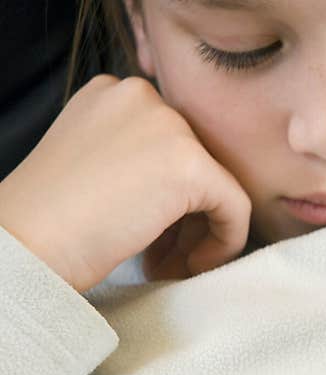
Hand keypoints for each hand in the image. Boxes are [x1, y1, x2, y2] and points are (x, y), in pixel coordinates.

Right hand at [0, 75, 250, 291]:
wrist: (25, 242)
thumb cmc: (50, 217)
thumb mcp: (94, 163)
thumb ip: (139, 159)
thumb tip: (187, 191)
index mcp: (116, 93)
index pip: (172, 145)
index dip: (168, 197)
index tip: (151, 234)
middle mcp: (144, 96)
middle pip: (198, 164)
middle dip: (186, 218)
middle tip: (163, 256)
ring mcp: (169, 127)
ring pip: (218, 187)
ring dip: (199, 233)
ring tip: (169, 266)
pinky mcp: (191, 166)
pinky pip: (235, 209)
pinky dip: (224, 242)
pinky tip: (189, 266)